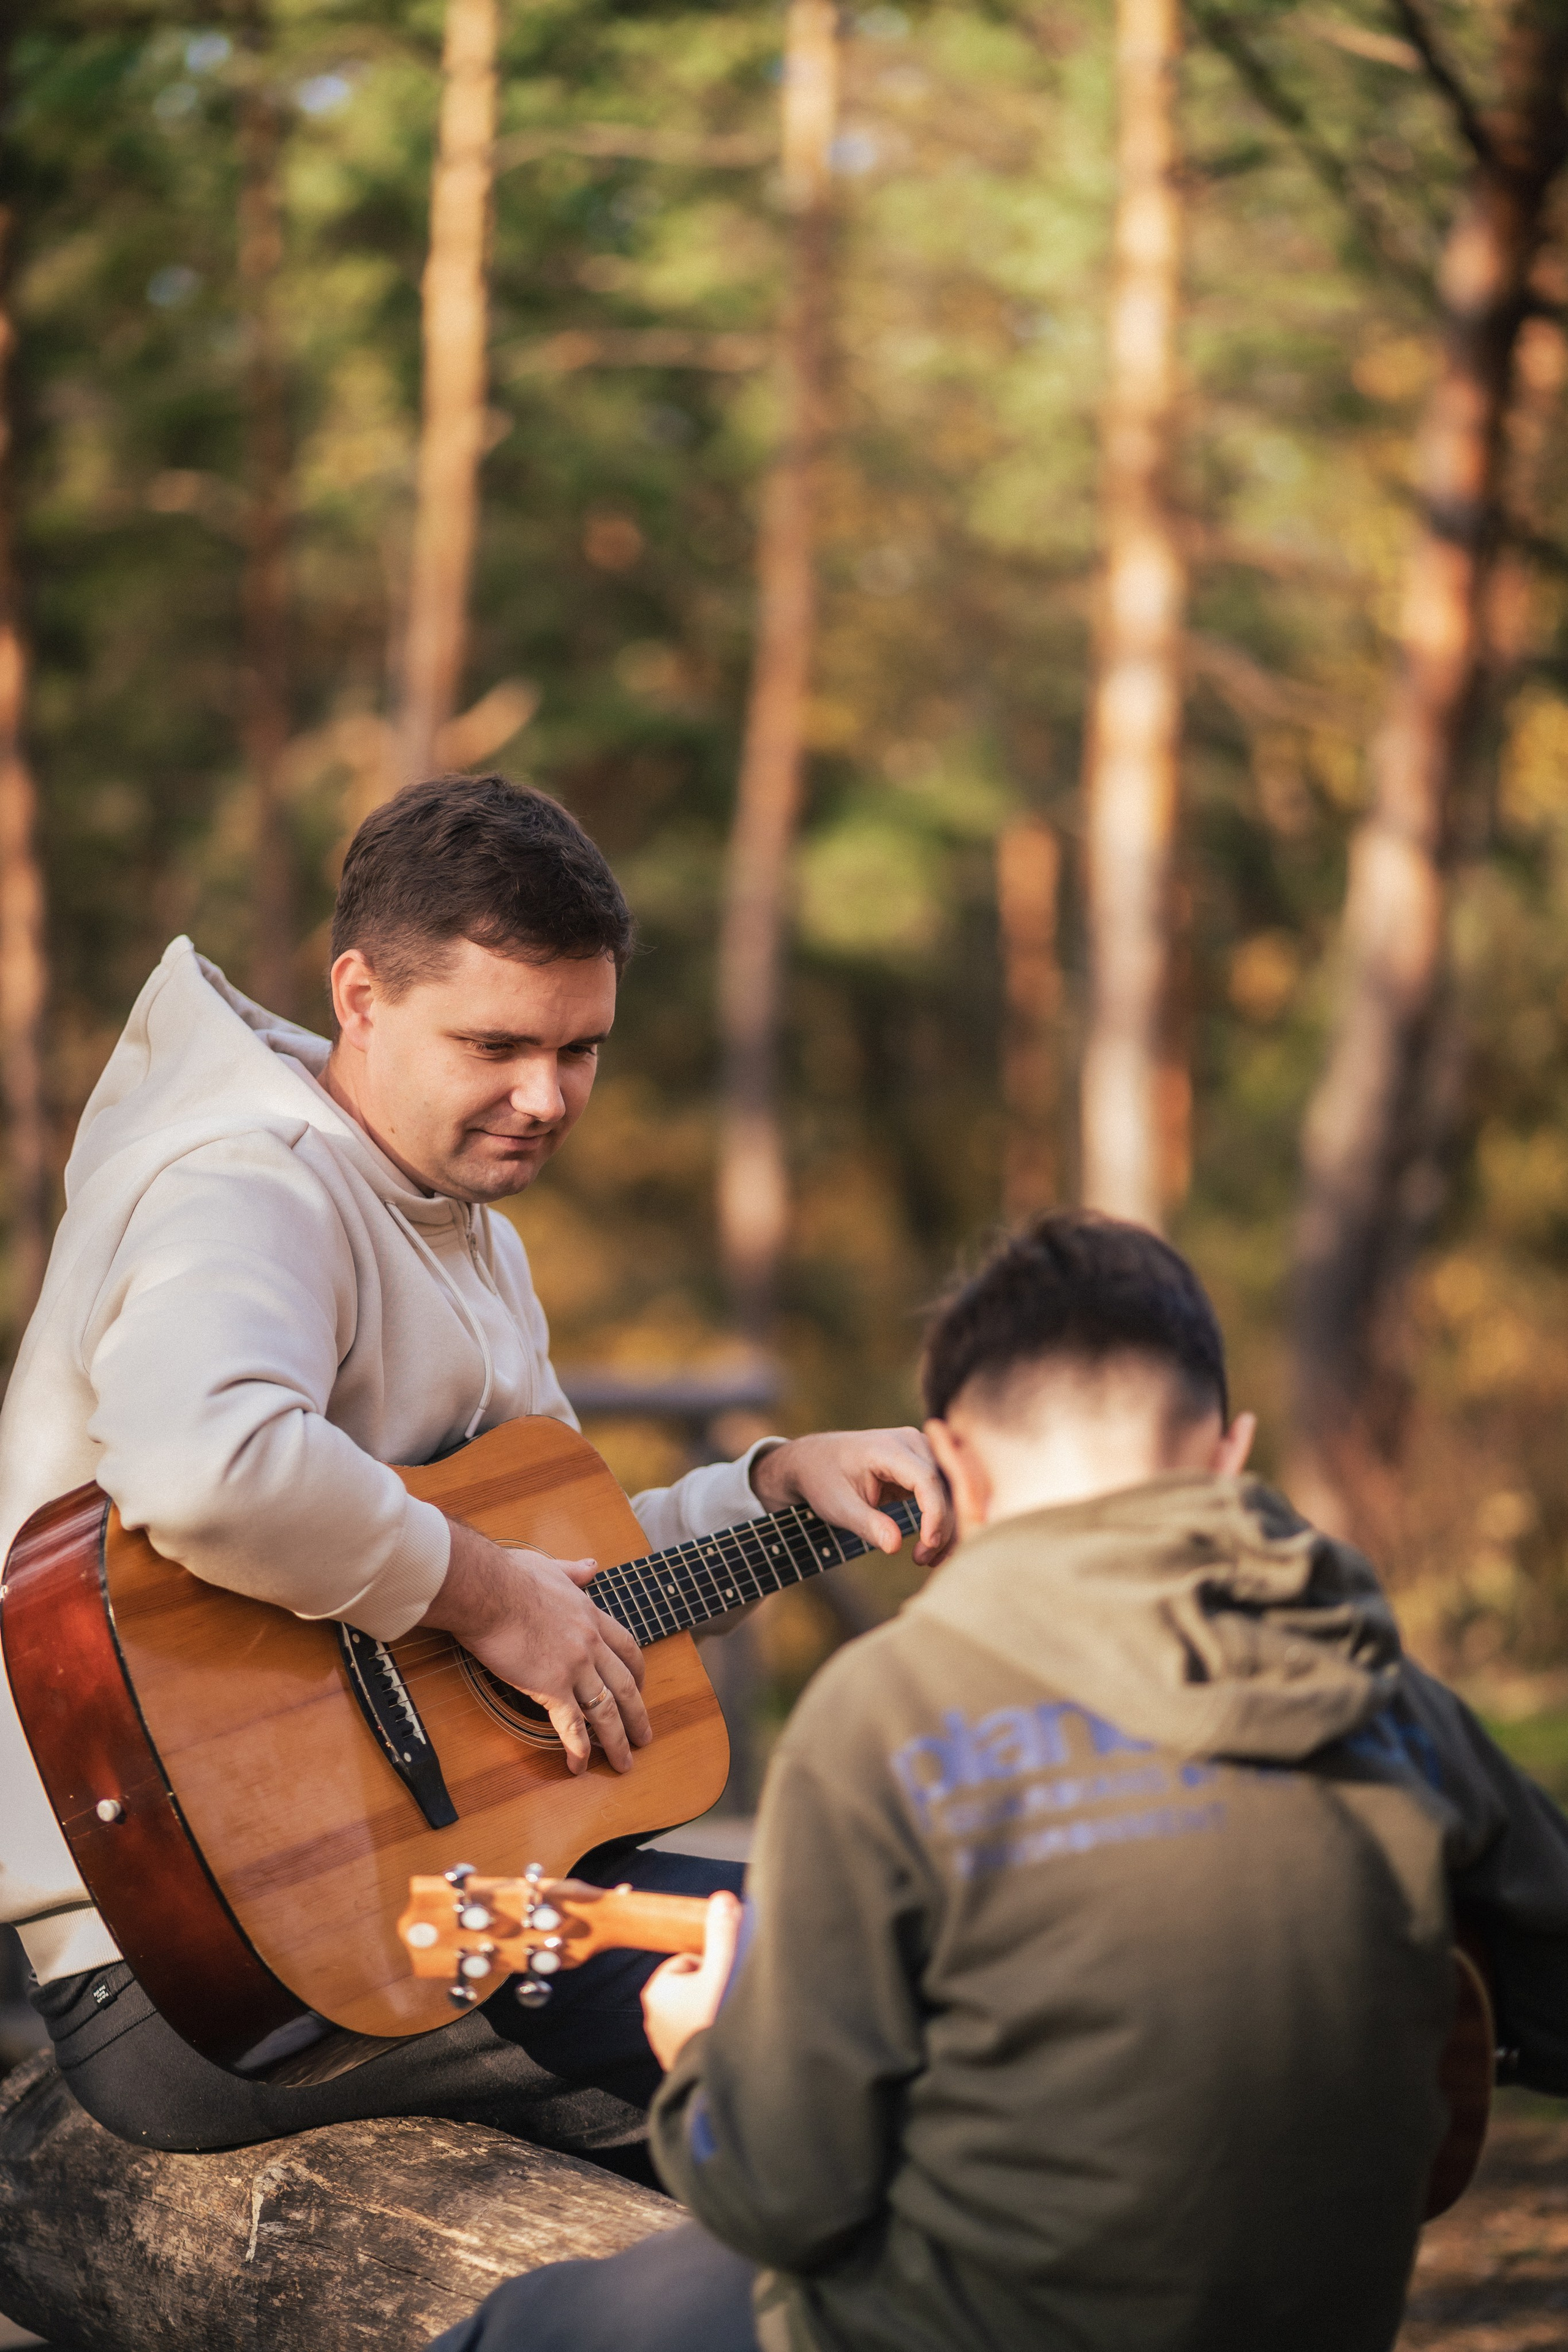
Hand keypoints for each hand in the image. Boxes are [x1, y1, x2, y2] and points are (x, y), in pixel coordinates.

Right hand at [418, 1518, 649, 1775]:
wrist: (486, 1589)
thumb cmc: (509, 1576)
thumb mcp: (551, 1567)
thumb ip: (574, 1572)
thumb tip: (591, 1567)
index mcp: (590, 1615)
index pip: (626, 1648)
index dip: (638, 1672)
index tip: (641, 1688)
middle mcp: (590, 1643)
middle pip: (625, 1686)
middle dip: (637, 1715)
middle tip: (644, 1736)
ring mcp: (574, 1666)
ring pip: (605, 1711)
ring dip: (617, 1741)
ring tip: (624, 1763)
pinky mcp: (551, 1686)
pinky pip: (571, 1725)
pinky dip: (579, 1749)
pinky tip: (580, 1766)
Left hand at [641, 1890, 743, 2070]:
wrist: (719, 2078)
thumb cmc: (716, 2019)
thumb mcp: (722, 1968)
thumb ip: (722, 1933)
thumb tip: (722, 1898)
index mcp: (658, 1989)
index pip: (689, 1961)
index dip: (711, 1966)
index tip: (723, 1980)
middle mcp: (654, 2015)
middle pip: (692, 1986)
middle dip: (711, 1989)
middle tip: (727, 2001)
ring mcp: (664, 2041)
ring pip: (694, 2011)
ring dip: (710, 2012)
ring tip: (726, 2021)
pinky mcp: (676, 2062)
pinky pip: (694, 2035)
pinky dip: (707, 2034)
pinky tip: (721, 2038)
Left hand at [751, 1427, 954, 1567]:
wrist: (815, 1461)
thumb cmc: (824, 1480)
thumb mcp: (839, 1506)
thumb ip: (867, 1524)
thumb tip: (895, 1547)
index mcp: (888, 1448)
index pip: (926, 1479)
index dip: (935, 1514)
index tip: (929, 1545)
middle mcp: (911, 1443)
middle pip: (944, 1487)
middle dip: (943, 1528)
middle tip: (923, 1561)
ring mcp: (921, 1451)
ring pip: (951, 1492)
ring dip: (947, 1528)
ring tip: (927, 1560)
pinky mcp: (924, 1464)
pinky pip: (944, 1493)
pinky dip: (942, 1520)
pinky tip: (931, 1547)